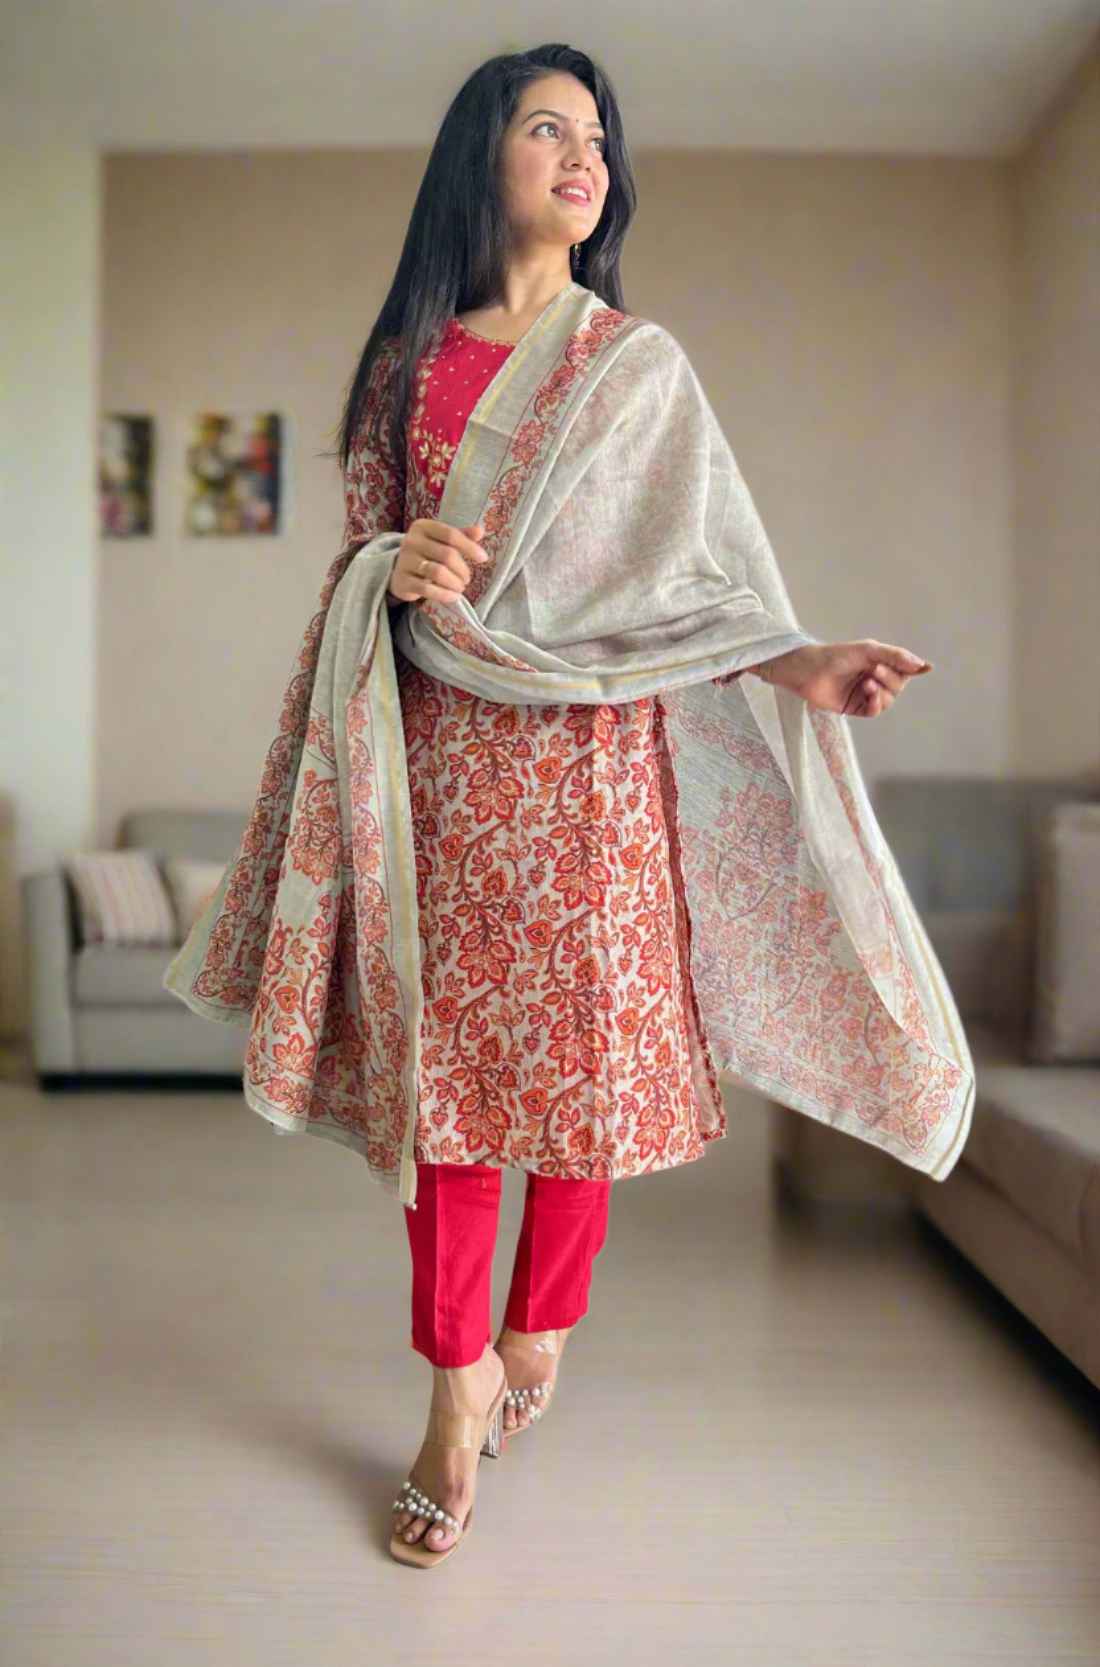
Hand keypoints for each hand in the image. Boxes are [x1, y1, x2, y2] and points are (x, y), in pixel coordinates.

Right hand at [387, 518, 488, 606]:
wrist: (399, 571)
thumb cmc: (427, 553)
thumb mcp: (442, 541)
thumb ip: (460, 535)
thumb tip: (480, 531)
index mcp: (422, 527)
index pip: (451, 534)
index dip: (469, 547)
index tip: (483, 558)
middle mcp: (411, 541)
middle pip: (447, 555)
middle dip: (462, 570)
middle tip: (467, 579)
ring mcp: (405, 561)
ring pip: (438, 572)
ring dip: (455, 583)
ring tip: (460, 587)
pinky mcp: (403, 581)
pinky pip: (427, 589)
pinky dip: (444, 594)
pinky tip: (453, 596)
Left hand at [755, 640, 932, 716]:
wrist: (809, 670)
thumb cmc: (836, 655)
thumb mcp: (869, 650)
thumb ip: (896, 656)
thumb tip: (923, 665)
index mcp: (879, 662)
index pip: (904, 668)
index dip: (912, 669)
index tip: (923, 669)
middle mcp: (874, 678)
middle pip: (898, 685)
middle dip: (890, 678)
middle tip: (874, 670)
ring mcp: (865, 694)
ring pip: (888, 699)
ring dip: (881, 691)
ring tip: (866, 682)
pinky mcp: (855, 708)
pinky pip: (874, 711)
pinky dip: (875, 704)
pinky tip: (868, 694)